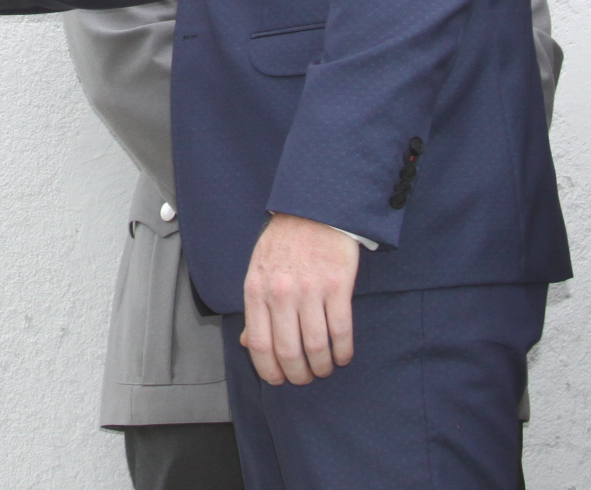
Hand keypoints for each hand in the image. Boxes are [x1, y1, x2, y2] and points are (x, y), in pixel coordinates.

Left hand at [241, 213, 357, 385]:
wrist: (313, 211)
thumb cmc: (283, 243)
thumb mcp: (258, 272)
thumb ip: (254, 309)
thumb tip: (248, 344)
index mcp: (256, 290)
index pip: (259, 344)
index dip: (269, 371)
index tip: (279, 381)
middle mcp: (281, 293)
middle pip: (288, 351)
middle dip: (298, 374)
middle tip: (306, 378)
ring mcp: (310, 290)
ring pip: (316, 346)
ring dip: (322, 366)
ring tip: (324, 369)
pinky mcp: (337, 286)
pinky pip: (341, 330)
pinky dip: (343, 351)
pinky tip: (342, 356)